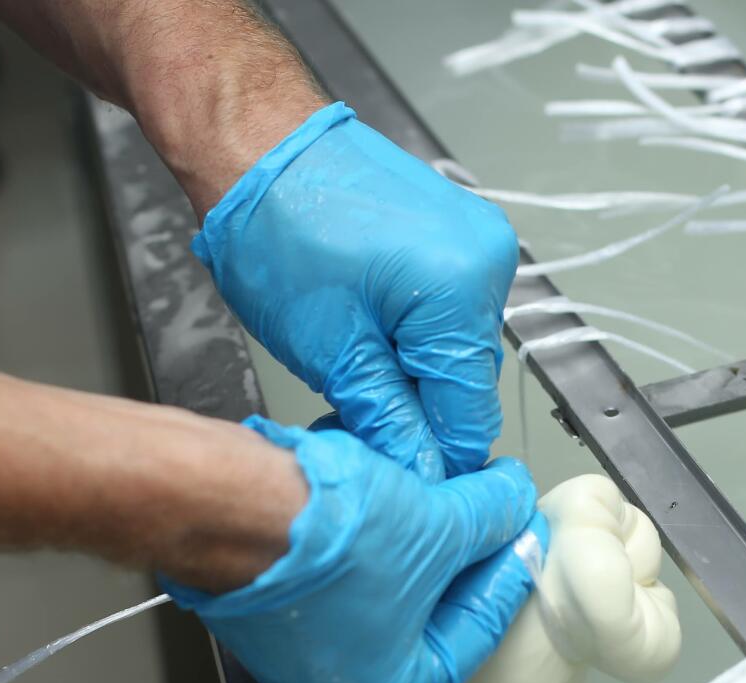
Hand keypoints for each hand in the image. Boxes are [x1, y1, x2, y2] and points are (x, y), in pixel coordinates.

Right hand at [164, 419, 544, 682]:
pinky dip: (362, 530)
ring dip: (409, 537)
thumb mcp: (437, 525)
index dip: (504, 581)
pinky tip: (383, 488)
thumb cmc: (325, 543)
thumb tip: (510, 501)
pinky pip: (331, 565)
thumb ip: (488, 517)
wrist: (225, 502)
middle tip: (489, 518)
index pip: (471, 639)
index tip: (521, 542)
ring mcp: (289, 642)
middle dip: (455, 558)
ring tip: (440, 494)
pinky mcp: (260, 595)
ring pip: (374, 584)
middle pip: (420, 615)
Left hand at [192, 103, 518, 480]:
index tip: (396, 472)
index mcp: (462, 291)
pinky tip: (366, 326)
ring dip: (412, 371)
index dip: (432, 455)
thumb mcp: (331, 350)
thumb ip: (388, 420)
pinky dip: (412, 333)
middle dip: (417, 409)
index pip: (471, 414)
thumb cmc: (277, 226)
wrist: (257, 147)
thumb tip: (420, 471)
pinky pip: (448, 311)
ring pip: (456, 349)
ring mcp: (479, 245)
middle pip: (467, 381)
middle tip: (354, 413)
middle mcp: (487, 263)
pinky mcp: (460, 237)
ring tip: (351, 359)